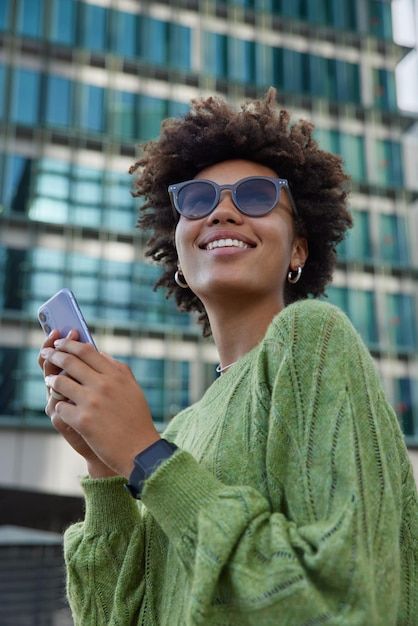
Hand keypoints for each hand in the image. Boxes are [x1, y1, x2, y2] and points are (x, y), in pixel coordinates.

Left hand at [40, 336, 160, 477]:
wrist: (140, 450)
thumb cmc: (136, 419)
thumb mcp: (132, 388)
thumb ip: (116, 369)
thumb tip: (98, 353)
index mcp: (116, 374)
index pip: (87, 351)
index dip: (69, 344)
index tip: (59, 342)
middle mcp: (104, 384)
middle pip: (70, 361)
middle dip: (54, 355)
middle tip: (46, 354)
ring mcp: (92, 402)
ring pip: (61, 382)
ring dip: (52, 380)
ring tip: (50, 380)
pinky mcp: (82, 421)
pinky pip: (60, 406)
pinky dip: (60, 406)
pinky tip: (63, 408)